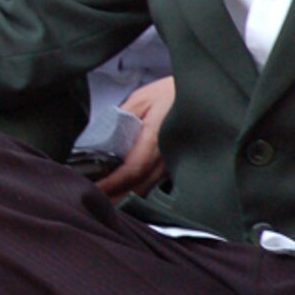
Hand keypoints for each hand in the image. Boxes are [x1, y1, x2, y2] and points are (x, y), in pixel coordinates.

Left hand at [97, 76, 176, 200]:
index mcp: (156, 140)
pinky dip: (138, 190)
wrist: (202, 93)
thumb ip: (121, 118)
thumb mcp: (141, 100)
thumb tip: (99, 137)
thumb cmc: (171, 93)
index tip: (93, 188)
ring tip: (103, 199)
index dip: (111, 184)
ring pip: (148, 190)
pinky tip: (123, 192)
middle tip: (92, 201)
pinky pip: (155, 185)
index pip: (132, 171)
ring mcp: (174, 164)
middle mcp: (167, 158)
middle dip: (115, 197)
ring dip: (125, 197)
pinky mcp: (177, 165)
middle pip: (139, 188)